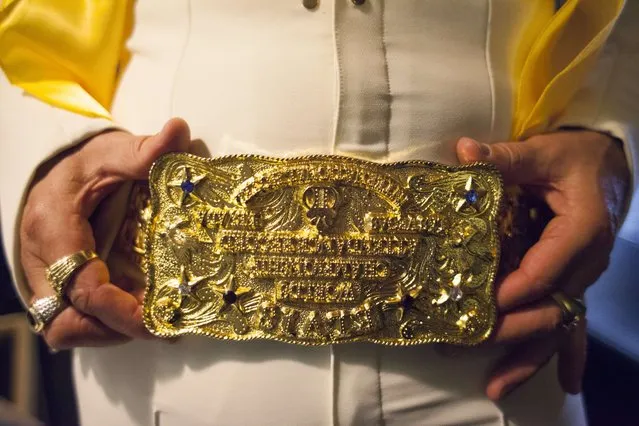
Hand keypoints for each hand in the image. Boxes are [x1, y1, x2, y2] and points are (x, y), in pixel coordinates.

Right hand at [21, 118, 190, 349]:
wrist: (54, 175)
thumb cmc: (82, 165)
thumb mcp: (108, 153)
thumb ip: (143, 151)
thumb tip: (178, 130)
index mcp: (54, 231)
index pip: (80, 288)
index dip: (120, 311)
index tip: (159, 318)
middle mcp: (42, 264)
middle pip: (67, 323)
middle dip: (115, 330)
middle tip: (162, 325)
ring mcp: (46, 281)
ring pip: (68, 328)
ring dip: (113, 331)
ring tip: (157, 321)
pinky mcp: (56, 289)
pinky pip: (74, 321)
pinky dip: (106, 324)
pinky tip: (141, 313)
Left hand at [456, 129, 629, 400]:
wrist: (608, 167)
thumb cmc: (575, 158)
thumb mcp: (543, 152)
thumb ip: (505, 157)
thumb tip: (463, 151)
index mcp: (582, 229)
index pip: (547, 267)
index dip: (517, 288)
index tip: (484, 306)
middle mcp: (586, 262)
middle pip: (549, 307)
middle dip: (510, 331)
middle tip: (465, 344)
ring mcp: (582, 278)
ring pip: (558, 327)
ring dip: (527, 358)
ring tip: (496, 389)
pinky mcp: (574, 284)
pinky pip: (569, 325)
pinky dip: (564, 355)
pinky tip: (566, 385)